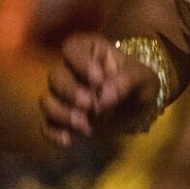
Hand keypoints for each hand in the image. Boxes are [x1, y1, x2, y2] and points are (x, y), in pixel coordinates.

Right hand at [40, 32, 161, 146]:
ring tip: (85, 125)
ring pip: (47, 99)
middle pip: (55, 75)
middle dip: (70, 91)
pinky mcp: (61, 118)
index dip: (80, 62)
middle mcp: (71, 69)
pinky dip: (53, 133)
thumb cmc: (139, 85)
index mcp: (90, 51)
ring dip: (62, 113)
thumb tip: (104, 96)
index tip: (98, 79)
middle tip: (91, 105)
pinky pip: (46, 124)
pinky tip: (68, 140)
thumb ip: (126, 82)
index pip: (72, 47)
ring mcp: (63, 95)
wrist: (138, 110)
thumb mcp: (143, 79)